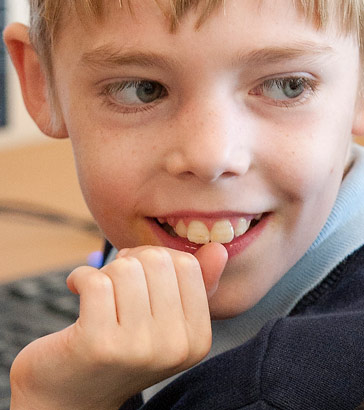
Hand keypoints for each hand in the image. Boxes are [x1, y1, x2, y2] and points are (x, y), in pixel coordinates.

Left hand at [10, 243, 226, 409]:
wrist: (76, 393)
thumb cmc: (123, 346)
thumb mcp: (166, 319)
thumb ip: (195, 285)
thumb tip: (219, 248)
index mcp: (198, 339)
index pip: (187, 265)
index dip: (157, 259)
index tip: (139, 273)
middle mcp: (175, 347)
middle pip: (157, 260)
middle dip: (131, 261)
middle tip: (117, 282)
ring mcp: (139, 348)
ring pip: (126, 268)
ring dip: (106, 271)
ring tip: (100, 292)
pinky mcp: (99, 345)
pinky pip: (95, 280)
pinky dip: (80, 277)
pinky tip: (76, 288)